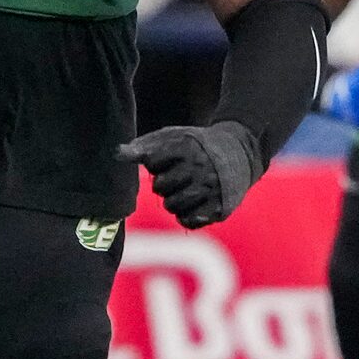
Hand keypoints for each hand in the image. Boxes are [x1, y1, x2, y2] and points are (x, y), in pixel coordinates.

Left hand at [119, 119, 261, 229]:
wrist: (240, 153)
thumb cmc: (197, 145)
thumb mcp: (173, 137)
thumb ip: (144, 145)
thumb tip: (118, 153)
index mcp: (187, 148)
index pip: (152, 162)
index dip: (156, 162)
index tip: (169, 158)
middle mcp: (199, 169)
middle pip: (160, 187)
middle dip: (164, 183)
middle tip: (178, 176)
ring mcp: (210, 190)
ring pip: (172, 206)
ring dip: (173, 200)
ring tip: (185, 189)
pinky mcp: (218, 209)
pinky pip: (188, 221)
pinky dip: (185, 216)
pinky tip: (193, 203)